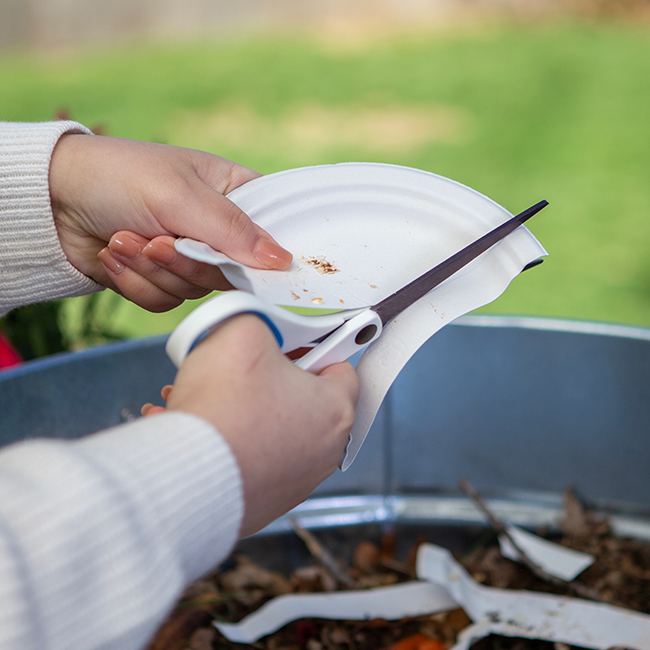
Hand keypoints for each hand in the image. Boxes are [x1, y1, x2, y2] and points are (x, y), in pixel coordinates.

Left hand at [49, 135, 291, 310]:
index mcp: (233, 193)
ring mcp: (189, 256)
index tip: (239, 262)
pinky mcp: (161, 278)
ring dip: (153, 271)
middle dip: (185, 262)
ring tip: (122, 239)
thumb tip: (282, 262)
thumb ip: (233, 232)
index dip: (262, 255)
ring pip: (196, 291)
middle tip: (155, 242)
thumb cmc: (120, 176)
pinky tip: (114, 254)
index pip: (271, 231)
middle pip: (230, 272)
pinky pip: (166, 302)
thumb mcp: (181, 196)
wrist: (52, 198)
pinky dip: (136, 284)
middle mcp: (217, 229)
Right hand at [157, 315, 358, 536]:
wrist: (184, 480)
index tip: (286, 343)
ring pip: (269, 427)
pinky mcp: (263, 500)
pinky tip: (194, 428)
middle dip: (267, 378)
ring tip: (204, 398)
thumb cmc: (223, 411)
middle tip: (239, 369)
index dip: (311, 345)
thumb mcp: (242, 331)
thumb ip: (261, 318)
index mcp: (335, 410)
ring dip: (238, 408)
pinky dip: (225, 440)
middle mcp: (323, 451)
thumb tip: (256, 324)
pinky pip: (247, 456)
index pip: (340, 365)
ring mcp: (294, 481)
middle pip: (302, 397)